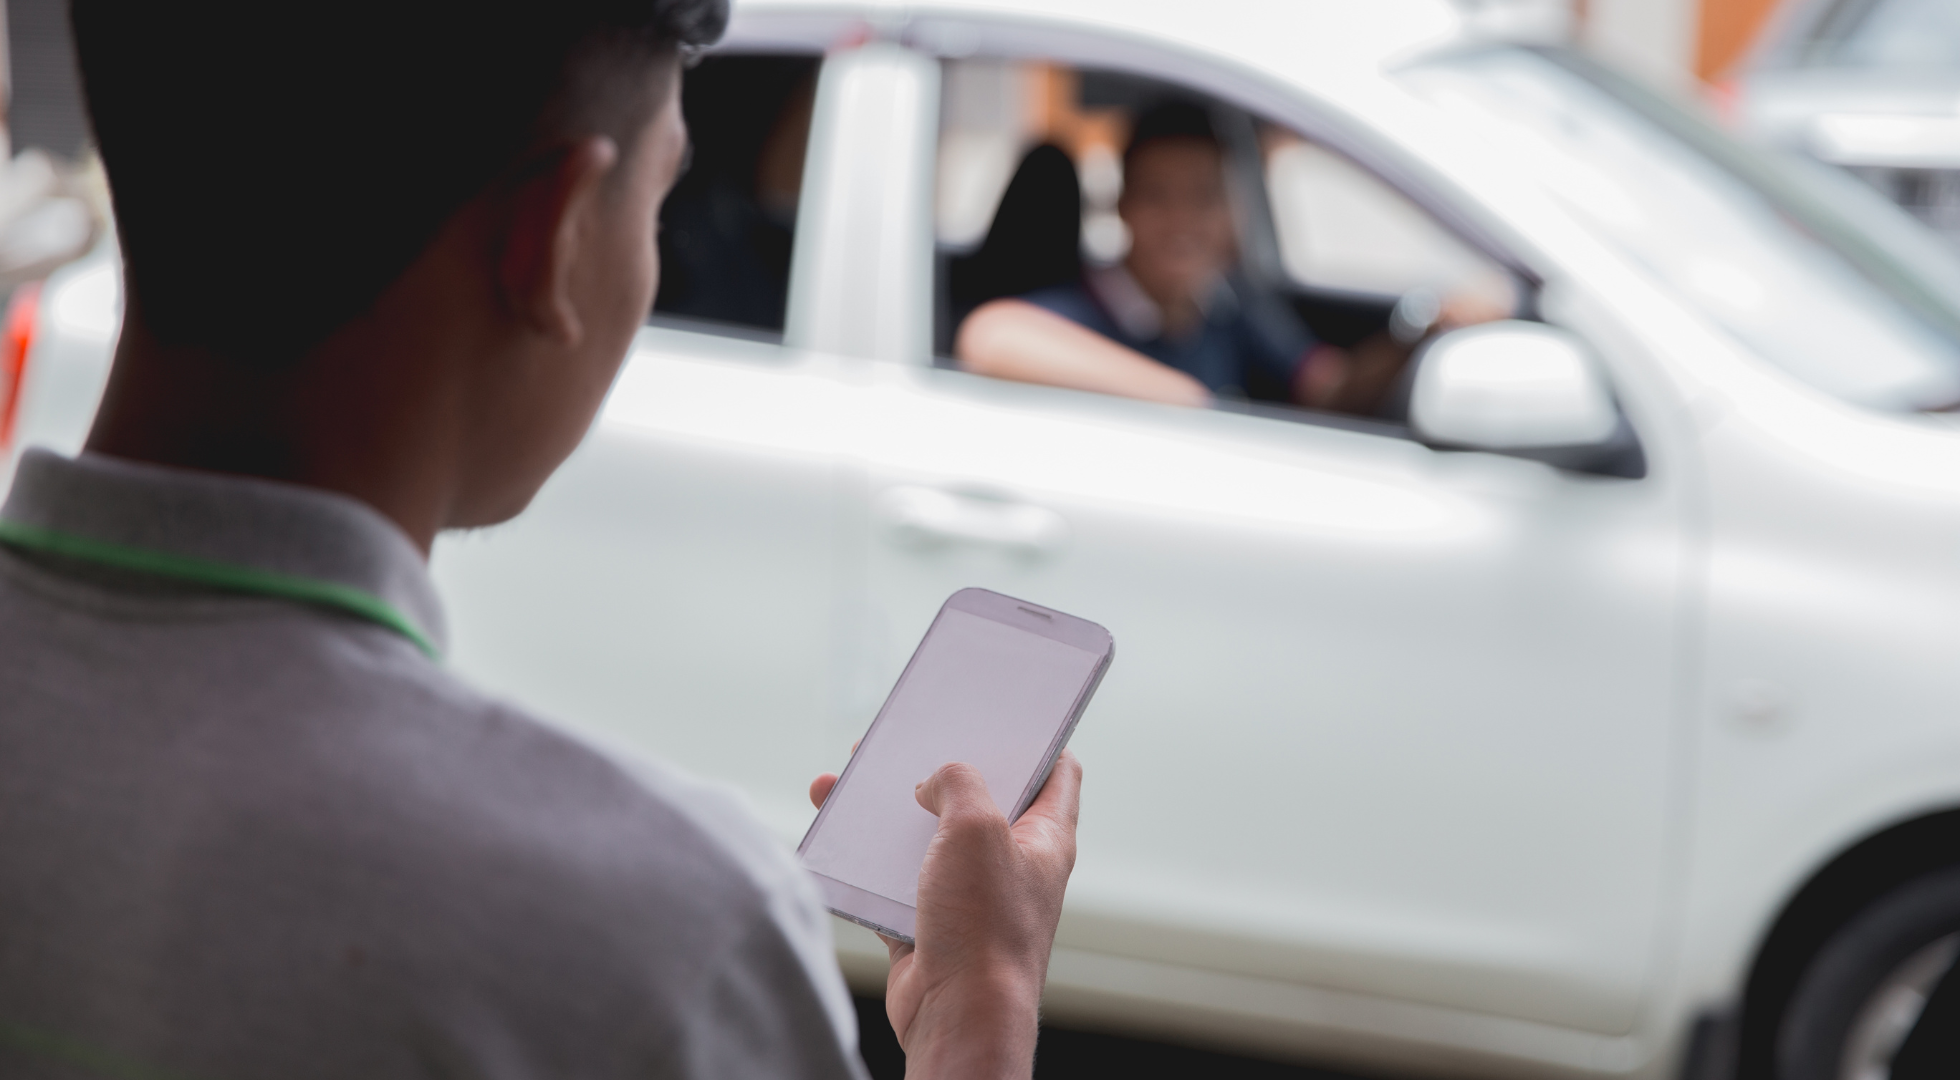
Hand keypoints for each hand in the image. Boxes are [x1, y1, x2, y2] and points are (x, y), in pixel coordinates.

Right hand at [809, 751, 1083, 1078]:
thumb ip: (958, 783)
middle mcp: (1012, 863)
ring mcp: (970, 895)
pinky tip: (833, 832)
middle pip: (979, 798)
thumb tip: (932, 781)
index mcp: (1045, 836)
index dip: (1035, 736)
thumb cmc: (983, 926)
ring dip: (886, 808)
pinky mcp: (928, 923)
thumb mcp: (976, 828)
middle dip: (937, 766)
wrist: (956, 1017)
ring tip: (846, 777)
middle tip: (905, 737)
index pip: (1058, 770)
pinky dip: (862, 858)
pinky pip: (891, 879)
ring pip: (926, 836)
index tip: (1000, 712)